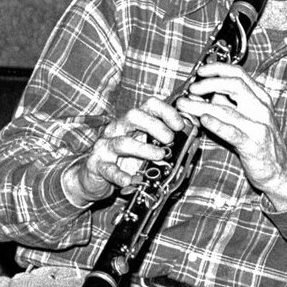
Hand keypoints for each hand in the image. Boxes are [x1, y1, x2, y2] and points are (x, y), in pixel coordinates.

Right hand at [67, 97, 187, 203]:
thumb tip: (194, 137)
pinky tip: (131, 180)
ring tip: (159, 156)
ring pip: (122, 141)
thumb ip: (164, 143)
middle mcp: (117, 129)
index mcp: (132, 122)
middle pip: (133, 115)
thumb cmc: (124, 161)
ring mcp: (105, 147)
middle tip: (170, 139)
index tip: (180, 125)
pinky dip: (120, 175)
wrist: (92, 177)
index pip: (149, 105)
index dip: (166, 111)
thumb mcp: (145, 148)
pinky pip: (108, 168)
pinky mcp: (97, 165)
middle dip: (154, 125)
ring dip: (142, 148)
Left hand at [176, 61, 286, 206]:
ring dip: (201, 105)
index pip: (239, 74)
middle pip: (234, 85)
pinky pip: (232, 132)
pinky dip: (216, 125)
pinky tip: (204, 120)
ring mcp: (259, 126)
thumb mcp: (247, 117)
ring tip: (184, 104)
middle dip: (209, 83)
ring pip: (227, 110)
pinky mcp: (253, 145)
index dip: (218, 69)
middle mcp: (261, 109)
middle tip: (192, 88)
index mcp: (261, 98)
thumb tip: (202, 92)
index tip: (201, 71)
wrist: (280, 170)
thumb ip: (228, 103)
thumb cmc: (260, 143)